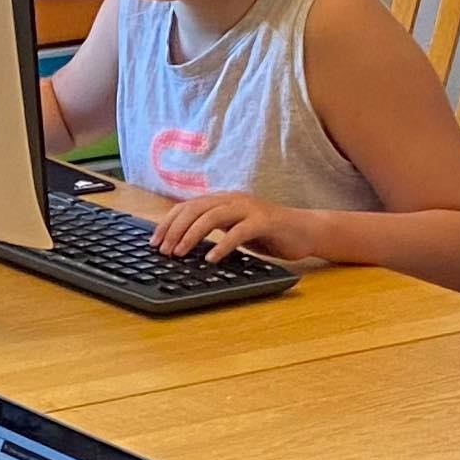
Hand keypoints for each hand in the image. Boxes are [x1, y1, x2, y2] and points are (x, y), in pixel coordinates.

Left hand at [150, 191, 323, 264]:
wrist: (304, 231)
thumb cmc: (267, 233)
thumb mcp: (234, 231)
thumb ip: (213, 232)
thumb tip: (182, 245)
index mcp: (222, 201)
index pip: (187, 207)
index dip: (168, 223)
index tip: (154, 242)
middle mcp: (232, 200)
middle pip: (195, 209)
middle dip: (174, 229)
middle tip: (163, 250)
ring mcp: (249, 208)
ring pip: (212, 217)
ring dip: (192, 236)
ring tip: (179, 253)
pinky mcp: (264, 221)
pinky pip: (238, 232)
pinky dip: (222, 245)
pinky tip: (211, 259)